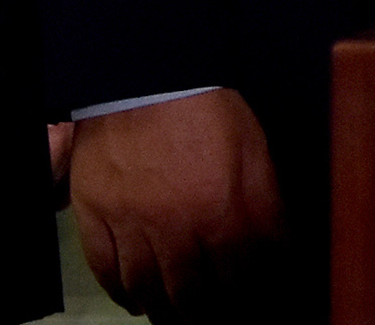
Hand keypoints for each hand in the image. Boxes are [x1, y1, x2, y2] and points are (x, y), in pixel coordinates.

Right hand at [66, 90, 282, 321]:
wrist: (148, 74)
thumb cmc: (210, 110)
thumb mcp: (256, 154)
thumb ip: (267, 208)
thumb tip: (278, 253)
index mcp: (222, 213)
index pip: (239, 281)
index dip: (247, 302)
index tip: (250, 311)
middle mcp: (177, 230)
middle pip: (192, 298)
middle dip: (205, 319)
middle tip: (210, 323)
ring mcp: (131, 225)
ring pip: (147, 291)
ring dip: (164, 314)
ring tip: (177, 320)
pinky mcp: (95, 215)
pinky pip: (105, 270)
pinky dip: (120, 293)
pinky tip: (135, 301)